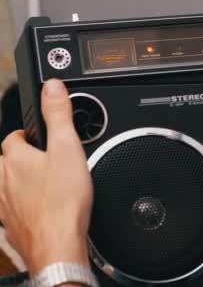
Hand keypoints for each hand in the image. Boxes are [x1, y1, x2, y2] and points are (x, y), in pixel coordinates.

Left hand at [0, 79, 91, 274]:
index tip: (39, 136)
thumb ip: (59, 115)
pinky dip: (24, 207)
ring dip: (20, 183)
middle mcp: (2, 181)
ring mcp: (4, 205)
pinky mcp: (11, 225)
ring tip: (43, 183)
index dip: (28, 134)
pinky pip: (12, 210)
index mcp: (14, 158)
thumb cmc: (63, 202)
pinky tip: (39, 209)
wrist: (57, 244)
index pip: (13, 137)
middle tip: (46, 161)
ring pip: (7, 187)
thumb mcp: (68, 148)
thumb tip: (52, 86)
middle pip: (7, 162)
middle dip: (23, 159)